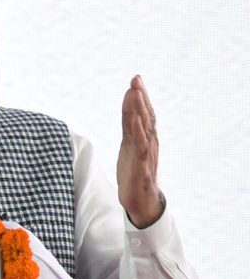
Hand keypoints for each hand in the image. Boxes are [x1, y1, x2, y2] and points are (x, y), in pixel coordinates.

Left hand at [117, 75, 164, 227]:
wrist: (140, 199)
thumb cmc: (134, 171)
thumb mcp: (129, 146)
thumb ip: (129, 128)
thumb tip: (129, 110)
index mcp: (145, 137)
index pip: (143, 113)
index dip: (139, 96)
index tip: (135, 79)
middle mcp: (149, 142)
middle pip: (146, 116)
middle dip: (141, 97)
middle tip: (136, 79)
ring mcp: (146, 153)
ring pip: (145, 128)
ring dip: (140, 109)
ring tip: (136, 93)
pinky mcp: (142, 166)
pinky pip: (141, 147)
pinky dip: (138, 132)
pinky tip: (135, 120)